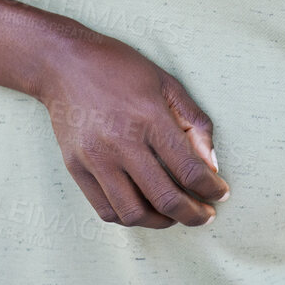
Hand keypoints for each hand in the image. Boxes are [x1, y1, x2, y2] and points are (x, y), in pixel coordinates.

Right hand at [32, 32, 228, 227]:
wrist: (63, 62)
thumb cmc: (120, 68)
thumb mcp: (166, 83)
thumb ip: (194, 123)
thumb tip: (211, 165)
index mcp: (149, 117)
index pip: (190, 170)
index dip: (212, 189)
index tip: (220, 194)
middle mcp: (121, 141)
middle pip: (165, 198)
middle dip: (194, 215)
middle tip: (205, 215)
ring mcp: (95, 157)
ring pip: (134, 213)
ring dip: (161, 222)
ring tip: (174, 215)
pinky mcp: (75, 167)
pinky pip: (106, 210)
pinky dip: (129, 218)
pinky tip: (143, 209)